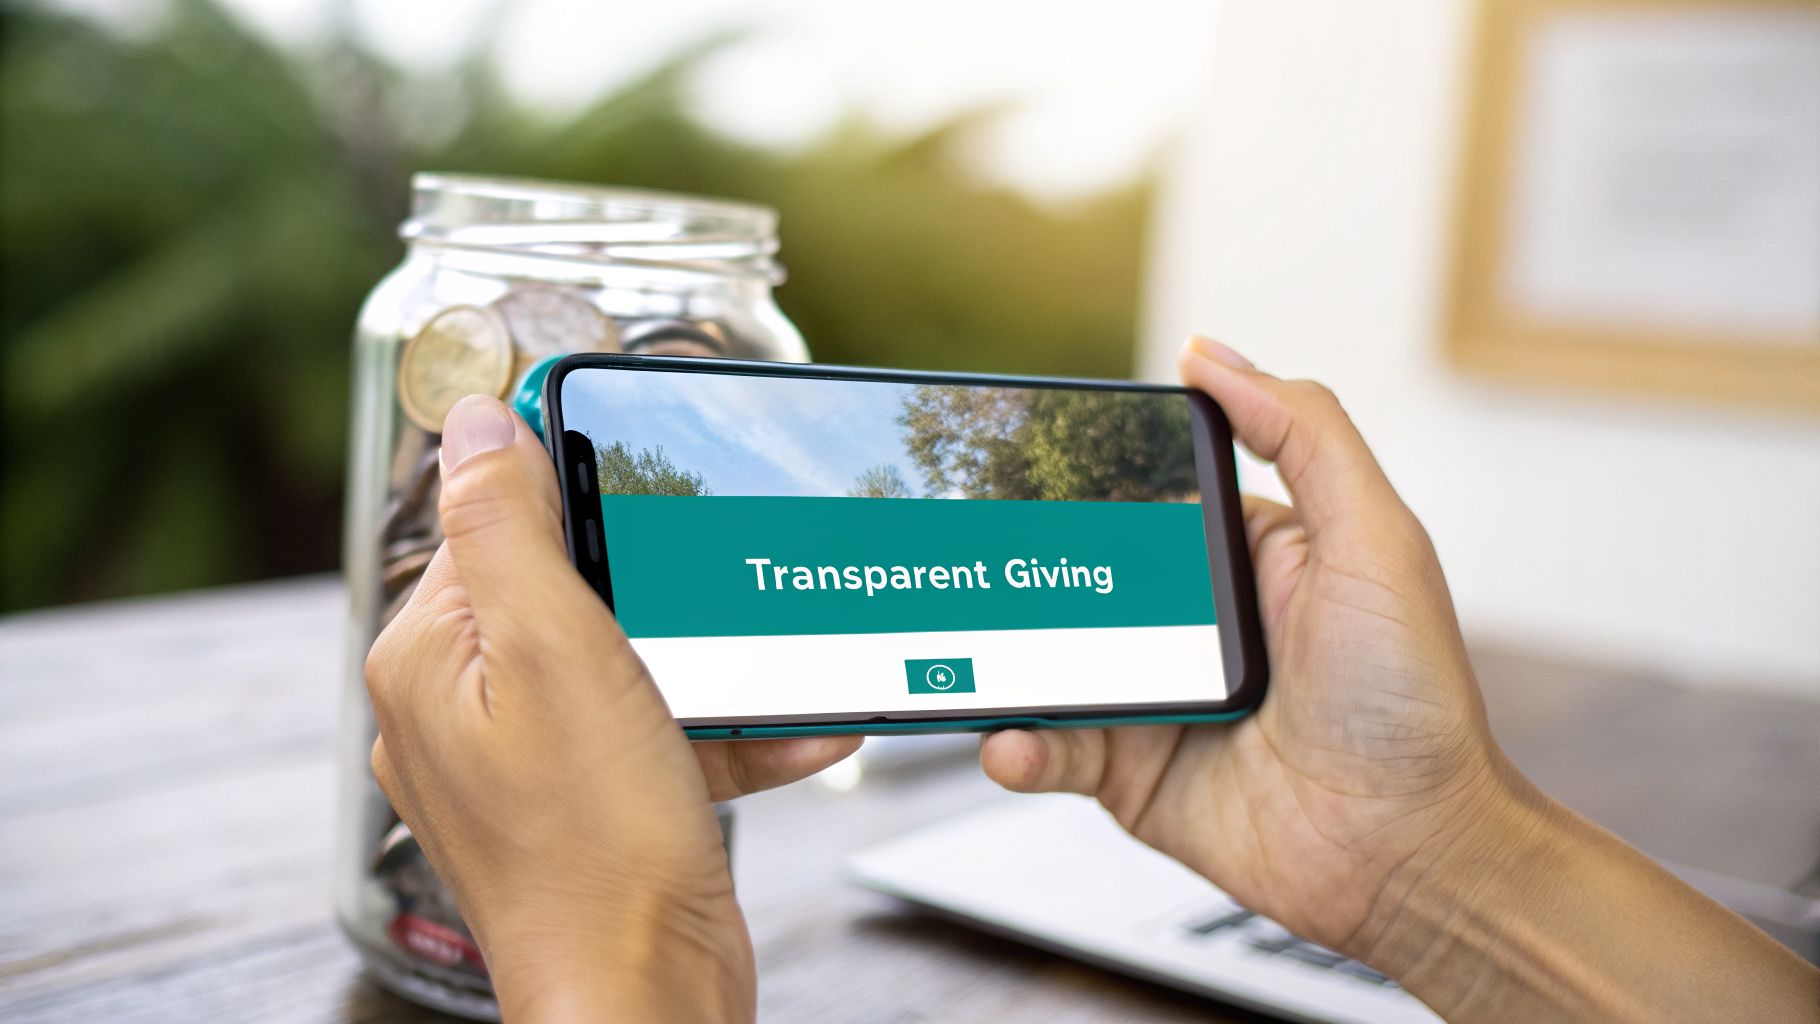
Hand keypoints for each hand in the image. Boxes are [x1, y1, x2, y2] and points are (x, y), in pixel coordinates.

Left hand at [365, 395, 859, 1022]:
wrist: (649, 996)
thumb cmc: (597, 853)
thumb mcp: (556, 655)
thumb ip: (512, 529)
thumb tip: (479, 420)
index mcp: (431, 662)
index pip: (490, 523)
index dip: (569, 484)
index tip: (644, 456)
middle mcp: (464, 710)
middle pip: (567, 588)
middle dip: (660, 580)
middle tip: (721, 566)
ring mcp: (530, 762)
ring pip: (627, 659)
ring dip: (710, 656)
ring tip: (773, 656)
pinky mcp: (593, 802)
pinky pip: (658, 729)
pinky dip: (725, 724)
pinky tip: (791, 727)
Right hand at [981, 338, 1819, 1021]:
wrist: (1407, 853)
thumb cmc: (1411, 700)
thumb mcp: (1374, 538)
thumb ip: (1302, 433)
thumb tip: (1212, 355)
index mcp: (1246, 556)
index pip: (1145, 496)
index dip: (1087, 477)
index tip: (1022, 455)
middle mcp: (1193, 626)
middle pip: (1080, 578)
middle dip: (1021, 566)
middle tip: (965, 554)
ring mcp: (1156, 701)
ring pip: (1049, 663)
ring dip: (1004, 658)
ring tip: (969, 650)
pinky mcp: (1130, 777)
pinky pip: (1054, 750)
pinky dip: (1019, 746)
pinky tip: (1013, 740)